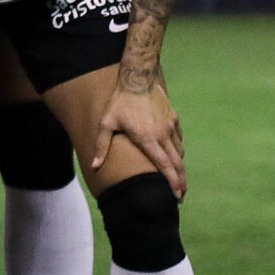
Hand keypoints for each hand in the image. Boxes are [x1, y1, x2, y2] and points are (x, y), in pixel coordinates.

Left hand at [97, 56, 186, 197]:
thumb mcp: (106, 123)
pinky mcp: (173, 118)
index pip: (164, 166)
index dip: (172, 182)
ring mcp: (170, 126)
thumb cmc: (119, 102)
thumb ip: (101, 146)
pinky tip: (174, 156)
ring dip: (180, 167)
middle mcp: (163, 135)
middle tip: (180, 196)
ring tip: (178, 179)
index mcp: (148, 139)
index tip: (176, 195)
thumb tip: (94, 166)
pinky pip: (178, 139)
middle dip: (180, 181)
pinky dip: (178, 150)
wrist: (138, 78)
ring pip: (179, 152)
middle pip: (177, 163)